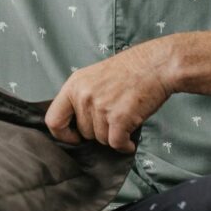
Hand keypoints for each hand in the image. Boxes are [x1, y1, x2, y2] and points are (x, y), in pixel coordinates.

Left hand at [44, 40, 176, 152]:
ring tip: (126, 119)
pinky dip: (124, 146)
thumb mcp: (94, 77)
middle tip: (114, 118)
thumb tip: (76, 125)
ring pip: (101, 139)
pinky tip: (130, 141)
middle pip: (84, 132)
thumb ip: (82, 97)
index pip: (53, 120)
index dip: (63, 134)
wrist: (156, 64)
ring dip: (114, 136)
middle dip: (99, 131)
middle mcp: (84, 96)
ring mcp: (101, 107)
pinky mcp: (119, 118)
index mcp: (74, 85)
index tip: (75, 137)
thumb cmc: (130, 70)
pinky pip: (116, 143)